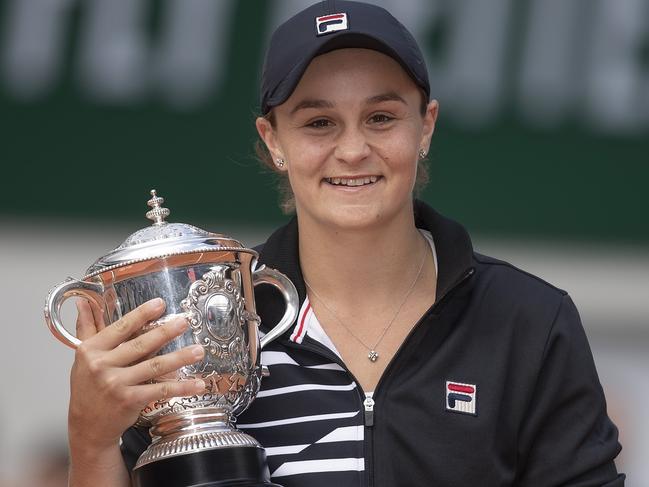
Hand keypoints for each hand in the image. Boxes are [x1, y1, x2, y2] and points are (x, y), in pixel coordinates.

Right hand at [68, 298, 205, 452]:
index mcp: (91, 350)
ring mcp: (116, 384)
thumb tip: (82, 301)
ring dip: (180, 357)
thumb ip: (87, 328)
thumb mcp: (82, 357)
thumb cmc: (87, 388)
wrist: (87, 426)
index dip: (142, 314)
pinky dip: (181, 387)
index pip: (121, 327)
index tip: (160, 304)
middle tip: (184, 322)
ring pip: (154, 366)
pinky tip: (197, 384)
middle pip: (140, 345)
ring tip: (198, 350)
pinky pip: (160, 390)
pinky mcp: (130, 400)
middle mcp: (102, 366)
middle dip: (165, 332)